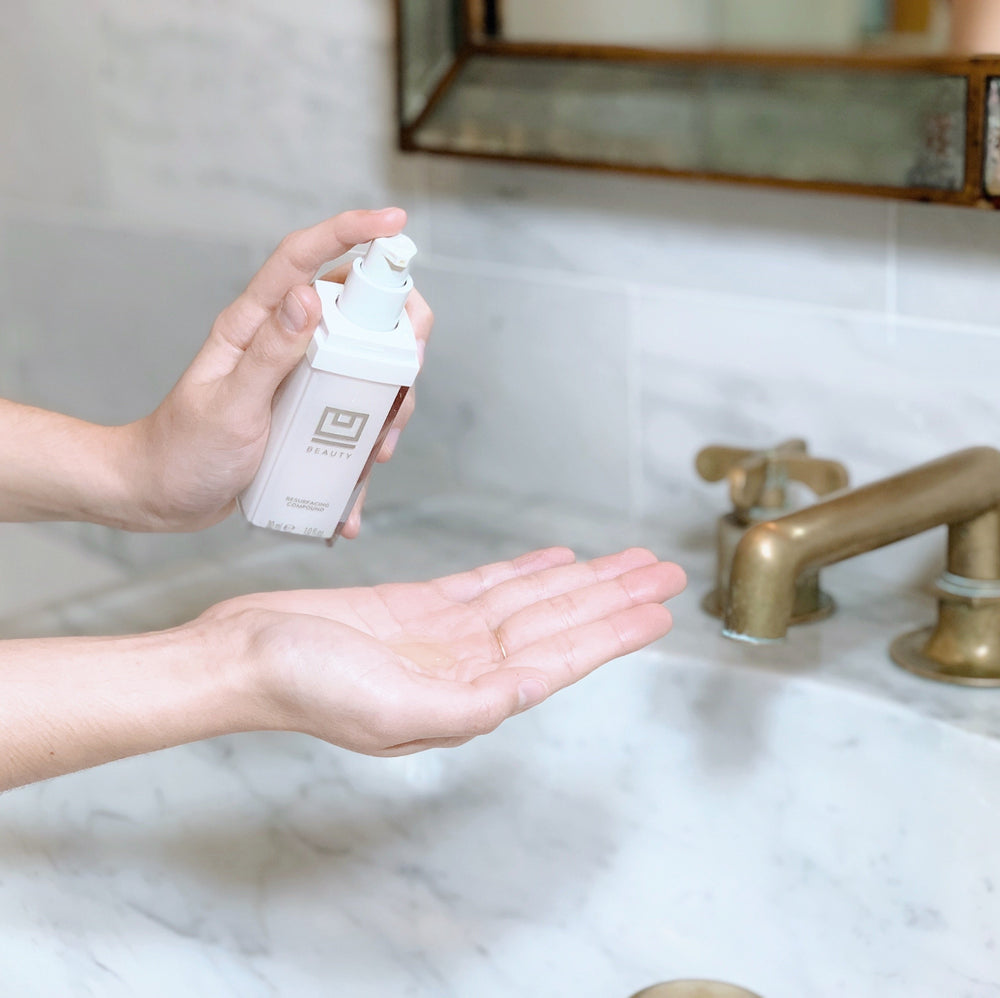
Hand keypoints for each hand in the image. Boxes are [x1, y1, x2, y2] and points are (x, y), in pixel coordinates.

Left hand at [126, 207, 431, 531]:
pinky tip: (360, 475)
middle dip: (396, 333)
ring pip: (366, 363)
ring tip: (377, 446)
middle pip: (356, 309)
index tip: (393, 220)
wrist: (166, 498)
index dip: (349, 231)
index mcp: (253, 326)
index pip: (301, 260)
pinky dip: (366, 440)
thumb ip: (268, 354)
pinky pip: (354, 409)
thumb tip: (308, 296)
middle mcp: (283, 343)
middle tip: (408, 370)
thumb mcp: (229, 407)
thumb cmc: (184, 452)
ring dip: (388, 399)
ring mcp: (300, 377)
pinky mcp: (309, 410)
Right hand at [205, 547, 685, 754]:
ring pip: (530, 600)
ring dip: (580, 581)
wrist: (242, 655)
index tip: (658, 611)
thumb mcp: (387, 708)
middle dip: (612, 597)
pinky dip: (524, 571)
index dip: (612, 633)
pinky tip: (555, 562)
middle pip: (556, 623)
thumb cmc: (302, 686)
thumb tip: (531, 692)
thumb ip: (464, 706)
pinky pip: (488, 585)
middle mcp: (467, 665)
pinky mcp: (419, 606)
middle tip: (664, 573)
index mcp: (467, 695)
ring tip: (625, 562)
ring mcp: (446, 634)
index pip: (559, 658)